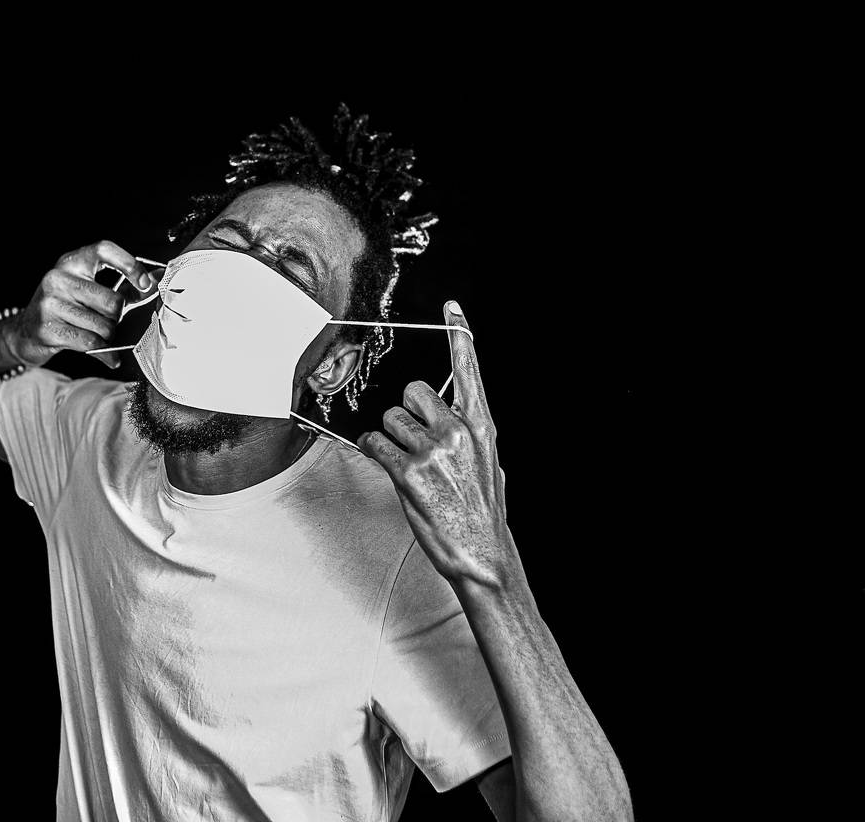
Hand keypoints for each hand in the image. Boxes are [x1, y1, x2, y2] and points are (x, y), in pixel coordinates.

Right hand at [10, 240, 160, 369]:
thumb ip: (118, 288)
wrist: (24, 332)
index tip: (145, 284)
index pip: (104, 249)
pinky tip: (103, 352)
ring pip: (103, 325)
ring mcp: (50, 302)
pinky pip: (91, 343)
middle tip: (109, 322)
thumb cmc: (65, 310)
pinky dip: (103, 352)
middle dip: (117, 318)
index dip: (130, 264)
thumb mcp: (85, 291)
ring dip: (108, 337)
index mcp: (71, 262)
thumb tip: (154, 284)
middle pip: (112, 300)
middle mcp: (58, 277)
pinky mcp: (47, 328)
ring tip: (98, 336)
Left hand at [357, 301, 514, 589]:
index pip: (469, 370)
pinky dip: (374, 452)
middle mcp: (458, 431)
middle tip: (415, 440)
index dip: (459, 336)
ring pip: (390, 420)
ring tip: (409, 465)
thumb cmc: (483, 512)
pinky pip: (374, 444)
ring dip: (391, 439)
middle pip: (414, 392)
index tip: (451, 309)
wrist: (483, 555)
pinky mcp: (408, 472)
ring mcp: (433, 451)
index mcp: (481, 426)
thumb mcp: (490, 464)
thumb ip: (470, 434)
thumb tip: (452, 418)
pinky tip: (389, 467)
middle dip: (408, 412)